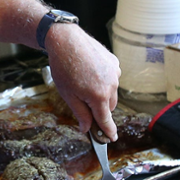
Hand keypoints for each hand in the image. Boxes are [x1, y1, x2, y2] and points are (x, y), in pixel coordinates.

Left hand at [46, 25, 121, 139]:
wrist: (66, 40)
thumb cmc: (64, 67)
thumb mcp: (68, 95)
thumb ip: (81, 114)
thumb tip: (87, 128)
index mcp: (99, 96)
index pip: (106, 120)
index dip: (108, 131)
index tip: (112, 139)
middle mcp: (111, 85)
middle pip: (108, 107)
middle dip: (98, 109)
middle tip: (83, 100)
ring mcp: (115, 72)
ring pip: (111, 92)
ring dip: (102, 93)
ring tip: (84, 81)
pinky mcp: (114, 62)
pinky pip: (112, 78)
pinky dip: (104, 79)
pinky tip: (90, 72)